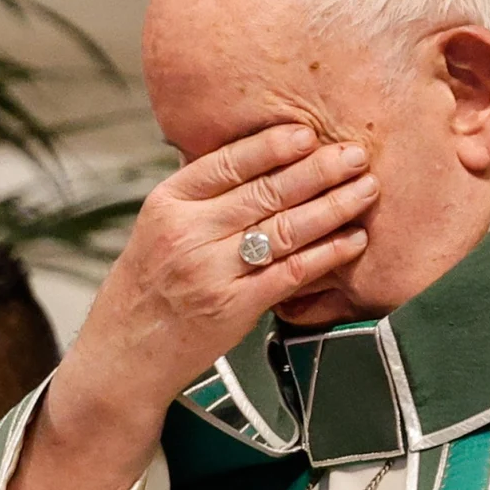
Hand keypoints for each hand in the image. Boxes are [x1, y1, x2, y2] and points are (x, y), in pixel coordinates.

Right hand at [0, 124, 376, 489]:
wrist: (124, 357)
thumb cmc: (146, 291)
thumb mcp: (157, 230)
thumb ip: (202, 200)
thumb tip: (262, 163)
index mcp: (167, 204)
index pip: (228, 163)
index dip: (273, 146)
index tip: (308, 132)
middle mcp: (188, 233)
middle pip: (266, 191)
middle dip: (319, 169)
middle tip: (355, 154)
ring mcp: (211, 272)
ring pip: (286, 229)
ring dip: (334, 206)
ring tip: (365, 189)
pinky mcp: (234, 308)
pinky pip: (292, 273)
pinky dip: (328, 254)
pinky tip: (353, 240)